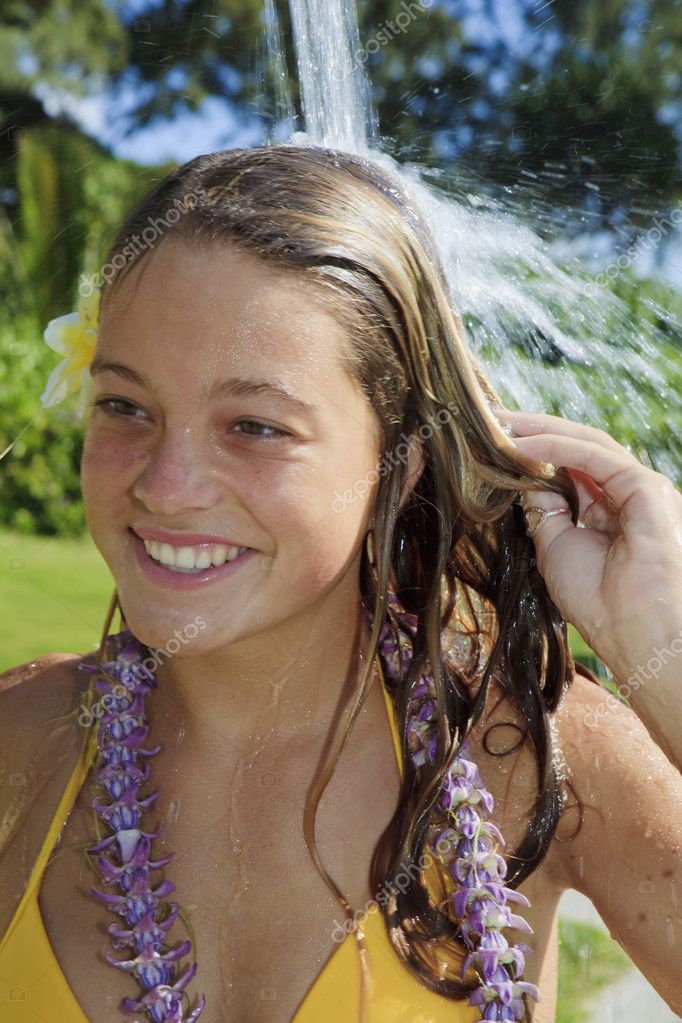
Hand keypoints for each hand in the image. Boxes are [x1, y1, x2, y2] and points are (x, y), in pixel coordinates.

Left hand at [495, 409, 681, 679]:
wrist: (635, 631)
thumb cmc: (599, 601)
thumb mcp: (554, 547)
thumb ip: (544, 510)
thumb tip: (524, 478)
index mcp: (608, 514)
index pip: (569, 472)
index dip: (533, 455)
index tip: (495, 443)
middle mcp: (626, 496)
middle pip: (576, 451)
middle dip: (533, 434)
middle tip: (493, 421)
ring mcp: (638, 489)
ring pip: (586, 445)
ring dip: (541, 431)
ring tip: (501, 423)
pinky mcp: (645, 485)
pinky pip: (594, 454)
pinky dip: (556, 446)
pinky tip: (523, 444)